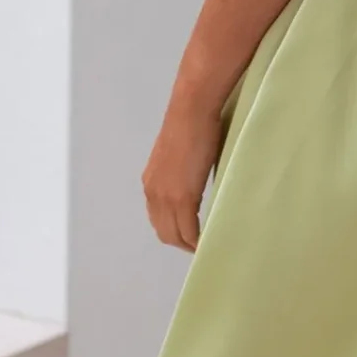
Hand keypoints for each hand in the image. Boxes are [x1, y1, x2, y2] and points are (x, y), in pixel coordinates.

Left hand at [142, 90, 225, 251]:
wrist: (192, 112)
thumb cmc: (191, 126)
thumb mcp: (179, 157)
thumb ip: (180, 175)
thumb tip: (193, 185)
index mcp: (151, 183)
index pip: (158, 219)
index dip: (173, 231)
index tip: (190, 236)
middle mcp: (153, 193)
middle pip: (163, 232)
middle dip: (180, 243)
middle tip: (200, 245)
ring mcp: (165, 196)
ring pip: (173, 234)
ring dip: (188, 243)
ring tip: (204, 245)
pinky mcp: (182, 196)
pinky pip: (188, 229)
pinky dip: (196, 240)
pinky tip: (206, 242)